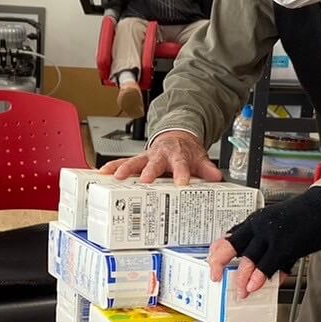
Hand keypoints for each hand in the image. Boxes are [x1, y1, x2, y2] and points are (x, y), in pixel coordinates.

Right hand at [101, 130, 221, 185]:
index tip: (182, 183)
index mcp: (177, 155)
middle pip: (153, 163)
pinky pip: (123, 162)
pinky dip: (112, 167)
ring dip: (124, 169)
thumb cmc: (185, 152)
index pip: (181, 164)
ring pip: (134, 161)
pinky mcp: (136, 159)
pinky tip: (103, 172)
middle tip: (144, 180)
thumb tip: (217, 176)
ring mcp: (147, 157)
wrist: (177, 138)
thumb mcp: (199, 158)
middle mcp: (160, 154)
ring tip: (116, 177)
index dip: (181, 173)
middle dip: (148, 171)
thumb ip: (207, 169)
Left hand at [209, 186, 320, 291]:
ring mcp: (272, 235)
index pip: (229, 236)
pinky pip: (270, 264)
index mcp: (255, 221)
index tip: (212, 264)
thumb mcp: (276, 225)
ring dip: (242, 278)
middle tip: (216, 277)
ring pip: (250, 259)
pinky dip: (261, 277)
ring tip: (241, 291)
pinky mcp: (287, 245)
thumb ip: (264, 245)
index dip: (217, 251)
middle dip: (220, 263)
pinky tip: (256, 285)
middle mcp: (259, 226)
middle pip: (232, 245)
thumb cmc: (304, 217)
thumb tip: (255, 269)